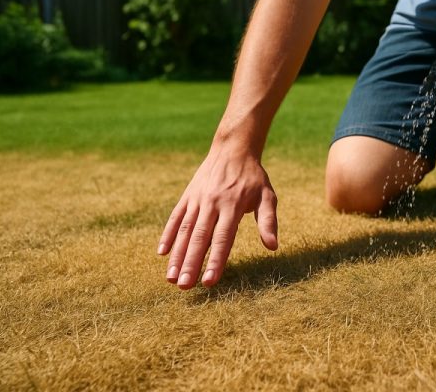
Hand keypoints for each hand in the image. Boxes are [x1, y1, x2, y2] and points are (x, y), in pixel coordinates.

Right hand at [157, 144, 278, 289]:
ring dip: (177, 255)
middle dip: (191, 263)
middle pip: (200, 238)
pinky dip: (168, 235)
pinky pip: (176, 217)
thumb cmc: (253, 178)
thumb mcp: (267, 196)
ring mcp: (197, 199)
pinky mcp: (188, 196)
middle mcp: (212, 203)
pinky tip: (162, 253)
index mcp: (233, 205)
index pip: (223, 239)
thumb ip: (268, 221)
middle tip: (184, 286)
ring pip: (185, 231)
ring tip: (171, 278)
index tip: (210, 282)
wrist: (233, 149)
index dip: (216, 261)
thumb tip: (273, 247)